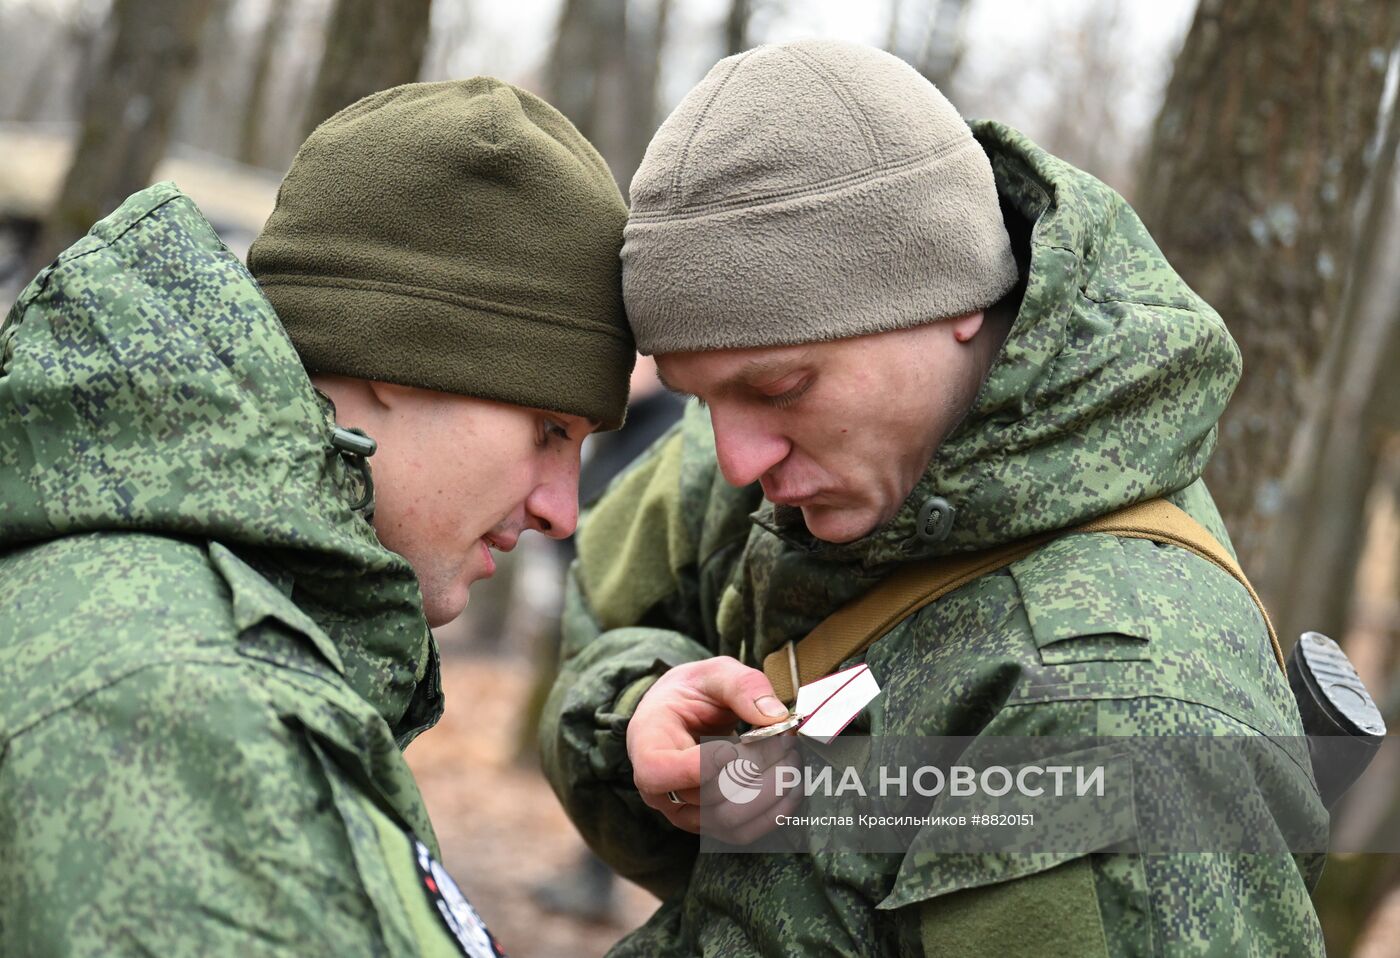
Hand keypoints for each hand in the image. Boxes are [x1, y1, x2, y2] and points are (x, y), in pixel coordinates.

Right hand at [628, 656, 802, 843]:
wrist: (687, 715)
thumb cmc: (693, 693)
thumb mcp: (713, 673)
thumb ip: (741, 686)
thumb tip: (774, 716)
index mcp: (647, 743)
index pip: (658, 772)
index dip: (698, 767)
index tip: (732, 746)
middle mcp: (659, 788)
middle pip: (705, 796)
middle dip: (754, 768)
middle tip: (784, 740)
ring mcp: (683, 812)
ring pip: (727, 820)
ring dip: (770, 792)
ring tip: (790, 759)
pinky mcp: (709, 824)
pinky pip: (740, 833)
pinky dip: (773, 814)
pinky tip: (790, 787)